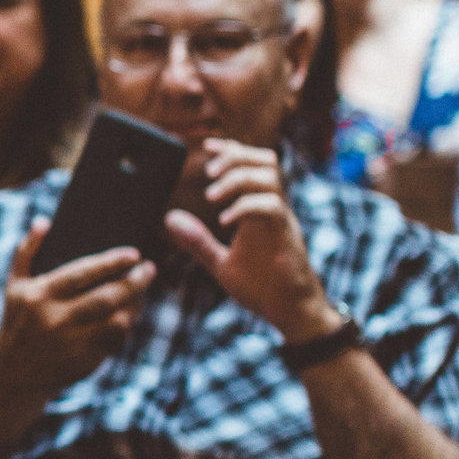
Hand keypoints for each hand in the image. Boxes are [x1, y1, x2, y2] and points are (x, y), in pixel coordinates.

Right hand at [0, 219, 157, 404]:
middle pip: (106, 297)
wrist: (13, 374)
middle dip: (134, 282)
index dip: (111, 262)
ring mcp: (71, 343)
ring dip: (134, 304)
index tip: (134, 253)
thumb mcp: (14, 286)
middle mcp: (54, 320)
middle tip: (149, 269)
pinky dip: (126, 325)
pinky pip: (116, 340)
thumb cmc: (17, 321)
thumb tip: (43, 221)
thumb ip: (26, 251)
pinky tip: (130, 313)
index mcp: (39, 296)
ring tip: (141, 290)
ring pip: (116, 320)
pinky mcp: (84, 362)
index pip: (81, 274)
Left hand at [163, 140, 337, 339]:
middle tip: (208, 172)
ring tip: (211, 196)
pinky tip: (224, 221)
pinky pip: (272, 207)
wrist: (289, 312)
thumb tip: (169, 219)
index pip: (252, 166)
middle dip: (236, 157)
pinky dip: (245, 207)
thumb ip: (197, 240)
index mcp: (260, 211)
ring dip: (237, 178)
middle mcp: (273, 209)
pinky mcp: (286, 237)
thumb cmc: (262, 287)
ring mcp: (282, 221)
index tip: (208, 146)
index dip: (232, 150)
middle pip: (266, 162)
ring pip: (270, 178)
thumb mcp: (221, 262)